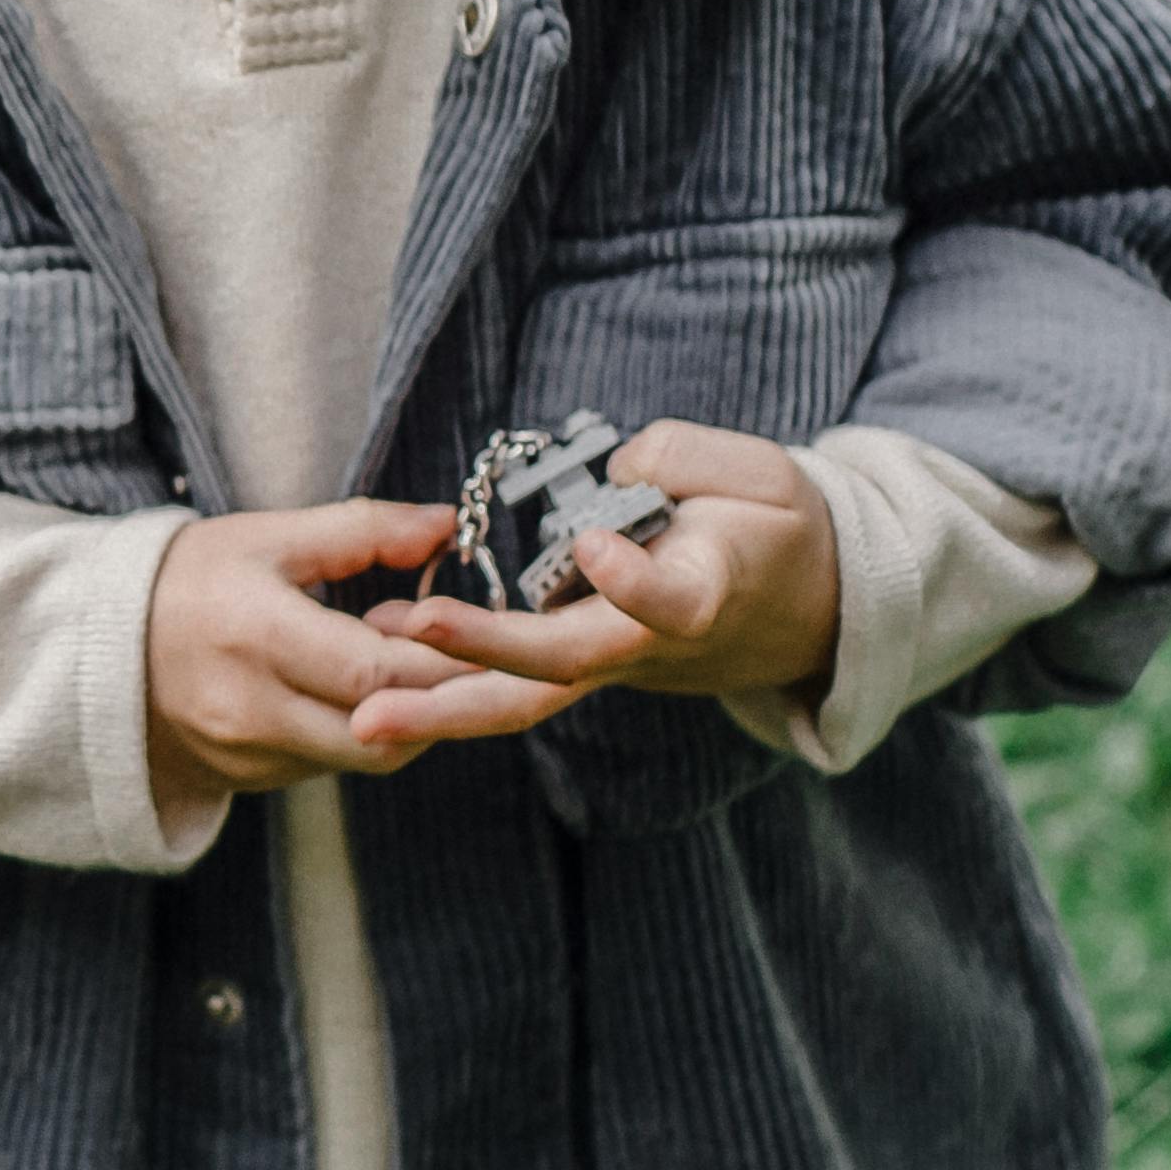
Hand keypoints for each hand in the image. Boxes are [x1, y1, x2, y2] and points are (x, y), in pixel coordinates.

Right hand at [145, 500, 596, 799]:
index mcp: (255, 635)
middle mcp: (250, 708)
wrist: (97, 649)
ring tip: (406, 664)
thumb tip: (446, 525)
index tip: (480, 632)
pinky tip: (362, 690)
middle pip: (385, 729)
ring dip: (407, 716)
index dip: (440, 659)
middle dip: (439, 696)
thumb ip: (362, 529)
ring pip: (367, 755)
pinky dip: (365, 731)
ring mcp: (248, 754)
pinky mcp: (250, 780)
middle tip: (468, 654)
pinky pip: (334, 765)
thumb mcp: (267, 537)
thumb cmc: (187, 580)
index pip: (374, 670)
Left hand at [364, 420, 840, 708]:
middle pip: (564, 666)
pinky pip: (516, 684)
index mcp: (706, 588)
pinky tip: (376, 668)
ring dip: (445, 706)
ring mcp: (615, 663)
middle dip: (481, 662)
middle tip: (400, 659)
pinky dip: (450, 684)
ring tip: (364, 710)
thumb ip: (684, 459)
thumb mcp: (761, 472)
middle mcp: (651, 642)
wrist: (806, 609)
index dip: (633, 581)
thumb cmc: (779, 528)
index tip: (594, 546)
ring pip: (529, 696)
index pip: (671, 600)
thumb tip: (615, 472)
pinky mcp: (587, 665)